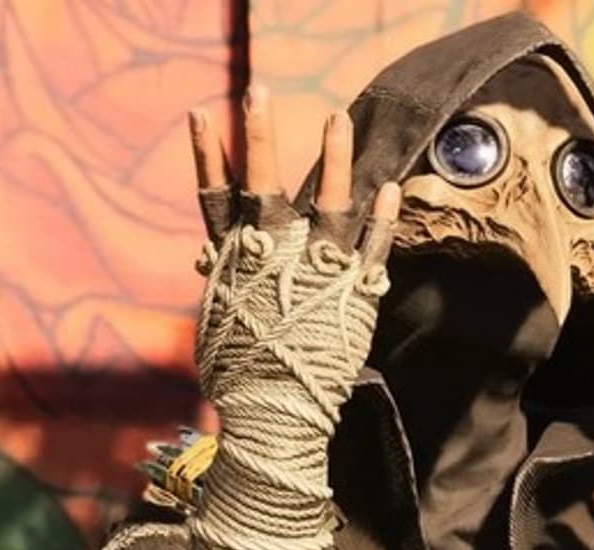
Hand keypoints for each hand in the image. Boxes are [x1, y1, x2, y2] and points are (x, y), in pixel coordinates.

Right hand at [183, 88, 399, 422]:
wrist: (276, 412)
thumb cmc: (239, 376)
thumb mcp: (221, 321)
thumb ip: (222, 283)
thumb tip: (208, 265)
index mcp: (234, 261)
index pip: (215, 197)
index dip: (208, 156)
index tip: (201, 114)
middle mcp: (271, 256)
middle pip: (262, 186)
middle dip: (259, 137)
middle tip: (259, 92)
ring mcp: (314, 270)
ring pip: (325, 203)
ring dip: (332, 159)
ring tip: (336, 119)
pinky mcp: (353, 290)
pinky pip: (373, 246)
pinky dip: (383, 217)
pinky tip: (392, 187)